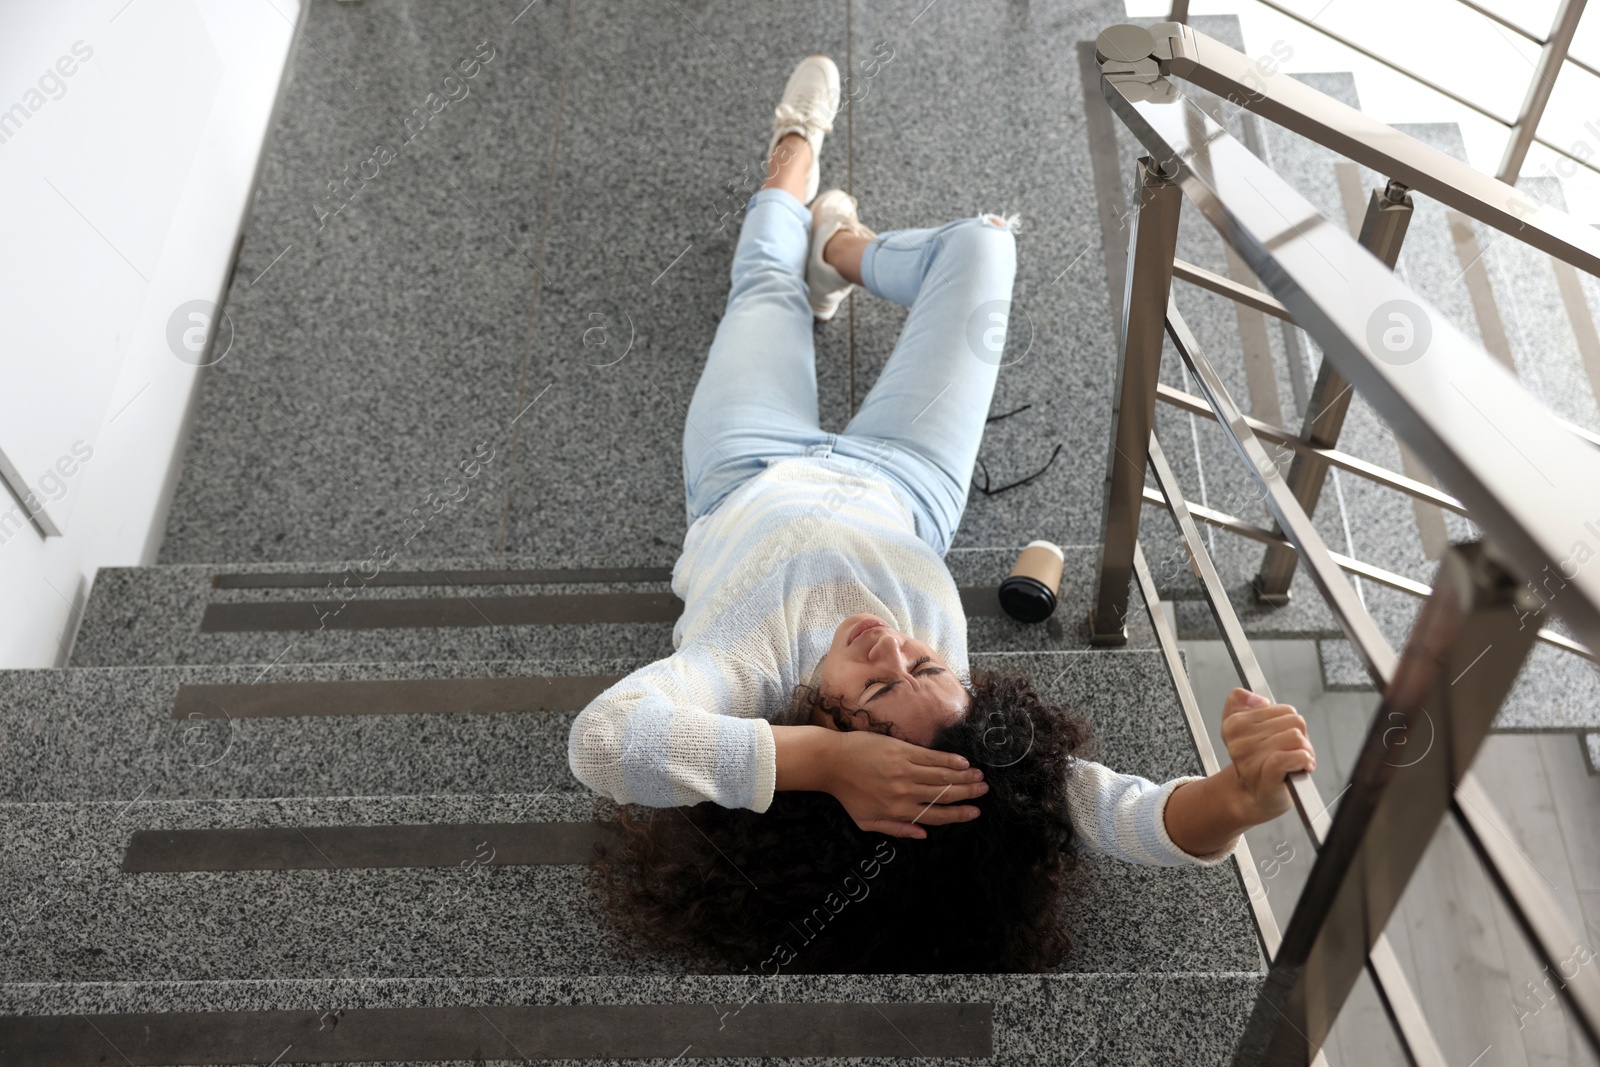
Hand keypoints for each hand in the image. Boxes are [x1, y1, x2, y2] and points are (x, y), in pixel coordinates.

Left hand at [823, 729, 987, 838]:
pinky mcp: (902, 751)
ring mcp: (905, 770)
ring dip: (964, 775)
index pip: (936, 814)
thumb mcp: (867, 821)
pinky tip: (962, 761)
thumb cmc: (848, 793)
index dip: (959, 814)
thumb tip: (923, 834)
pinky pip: (931, 757)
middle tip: (984, 790)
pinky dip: (949, 760)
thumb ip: (896, 829)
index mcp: (899, 810)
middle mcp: (906, 791)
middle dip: (968, 792)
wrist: (833, 762)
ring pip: (942, 775)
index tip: (975, 811)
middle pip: (944, 793)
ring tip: (979, 776)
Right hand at [1218, 688, 1315, 823]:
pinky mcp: (1266, 777)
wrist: (1254, 796)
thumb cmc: (1256, 761)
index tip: (1280, 736)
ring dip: (1304, 751)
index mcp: (1234, 725)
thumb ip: (1240, 702)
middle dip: (1299, 737)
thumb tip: (1256, 698)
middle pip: (1293, 721)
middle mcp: (1240, 742)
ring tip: (1295, 762)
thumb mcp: (1241, 727)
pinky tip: (1302, 766)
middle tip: (1289, 752)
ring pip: (1296, 737)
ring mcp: (1251, 761)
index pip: (1283, 709)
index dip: (1290, 723)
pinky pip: (1290, 757)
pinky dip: (1303, 759)